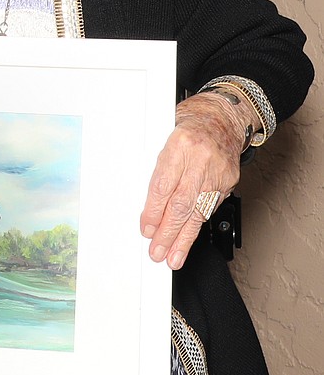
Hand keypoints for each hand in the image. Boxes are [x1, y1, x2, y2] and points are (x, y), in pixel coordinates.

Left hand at [141, 93, 249, 270]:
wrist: (223, 117)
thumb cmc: (190, 125)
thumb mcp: (165, 136)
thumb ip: (159, 167)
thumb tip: (145, 203)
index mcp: (179, 143)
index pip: (163, 184)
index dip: (153, 211)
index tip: (146, 229)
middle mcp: (200, 158)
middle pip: (181, 202)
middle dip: (168, 232)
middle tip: (157, 252)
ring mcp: (217, 171)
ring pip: (198, 211)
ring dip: (184, 238)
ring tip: (173, 257)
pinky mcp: (229, 181)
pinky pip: (210, 208)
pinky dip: (197, 226)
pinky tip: (188, 239)